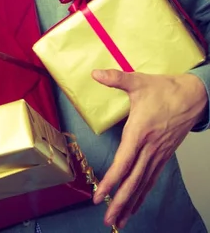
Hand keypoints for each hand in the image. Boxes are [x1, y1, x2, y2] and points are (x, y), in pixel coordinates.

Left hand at [91, 69, 207, 228]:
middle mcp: (149, 148)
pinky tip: (133, 206)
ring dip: (130, 204)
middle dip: (120, 202)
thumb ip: (116, 79)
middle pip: (133, 181)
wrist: (194, 96)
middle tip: (108, 221)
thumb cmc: (165, 90)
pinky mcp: (163, 155)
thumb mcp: (139, 81)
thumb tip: (95, 73)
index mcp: (140, 133)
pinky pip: (151, 179)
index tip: (99, 196)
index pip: (124, 163)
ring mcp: (158, 154)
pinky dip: (141, 194)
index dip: (111, 181)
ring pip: (143, 184)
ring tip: (118, 222)